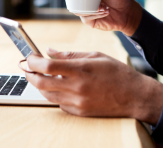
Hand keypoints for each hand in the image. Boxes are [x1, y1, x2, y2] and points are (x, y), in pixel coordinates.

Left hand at [25, 48, 162, 123]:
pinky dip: (54, 94)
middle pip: (41, 83)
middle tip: (27, 67)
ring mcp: (77, 102)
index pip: (48, 66)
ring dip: (40, 85)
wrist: (135, 97)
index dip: (33, 61)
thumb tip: (50, 51)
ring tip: (41, 75)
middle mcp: (77, 88)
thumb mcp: (95, 56)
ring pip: (47, 95)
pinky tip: (59, 86)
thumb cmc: (117, 73)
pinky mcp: (80, 112)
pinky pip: (59, 103)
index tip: (29, 57)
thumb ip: (70, 54)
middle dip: (30, 74)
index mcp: (81, 70)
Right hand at [72, 0, 141, 35]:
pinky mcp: (90, 21)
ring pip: (80, 10)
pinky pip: (86, 18)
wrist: (128, 11)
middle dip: (86, 1)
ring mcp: (86, 11)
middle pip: (74, 0)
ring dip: (93, 9)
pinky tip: (105, 12)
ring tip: (105, 7)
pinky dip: (96, 15)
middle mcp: (84, 0)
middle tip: (101, 2)